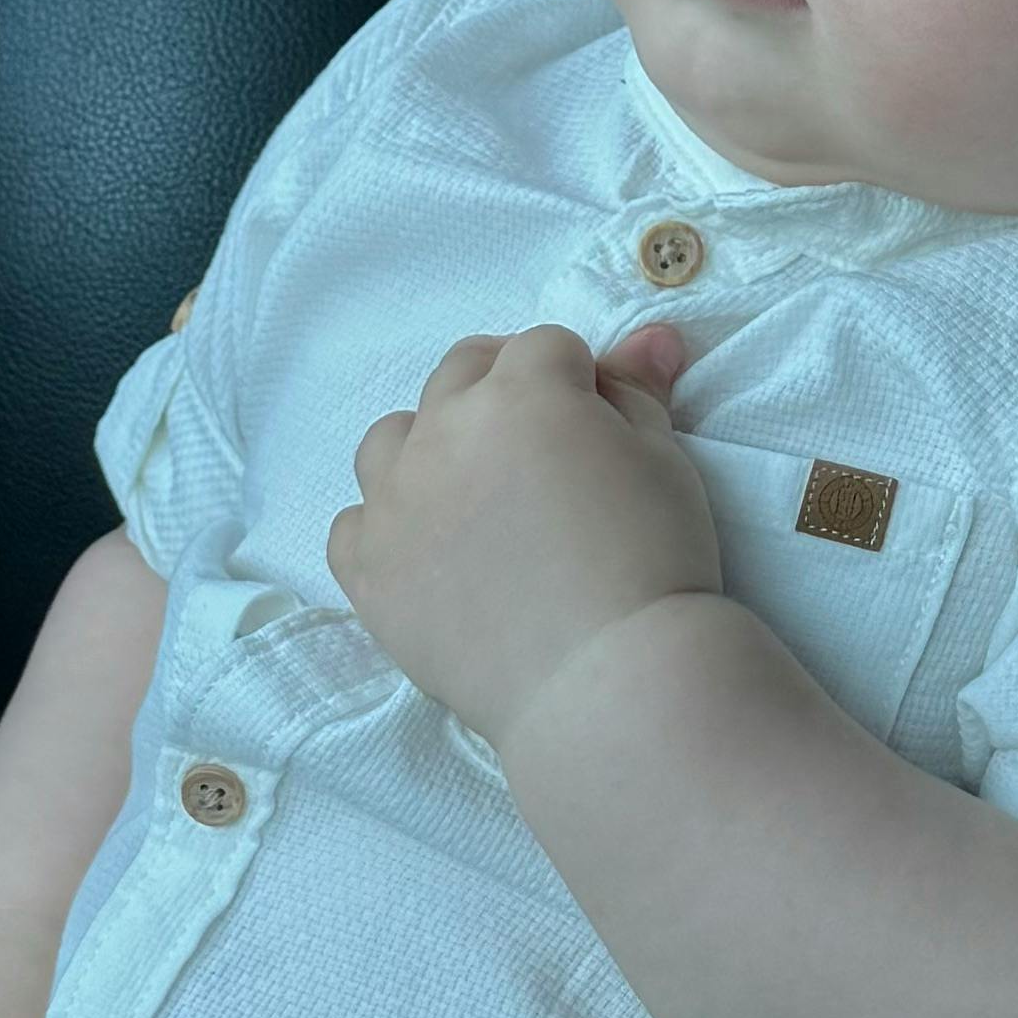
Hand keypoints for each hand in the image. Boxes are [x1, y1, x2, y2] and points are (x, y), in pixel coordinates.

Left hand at [330, 321, 718, 744]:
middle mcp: (443, 431)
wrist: (606, 681)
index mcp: (521, 393)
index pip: (545, 349)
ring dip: (430, 446)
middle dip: (501, 390)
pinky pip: (353, 524)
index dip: (579, 379)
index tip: (600, 425)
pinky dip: (385, 526)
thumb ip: (639, 393)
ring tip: (474, 494)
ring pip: (392, 438)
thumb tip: (650, 336)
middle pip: (461, 373)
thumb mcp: (664, 463)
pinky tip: (427, 553)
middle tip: (541, 448)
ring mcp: (394, 501)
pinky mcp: (368, 570)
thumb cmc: (652, 562)